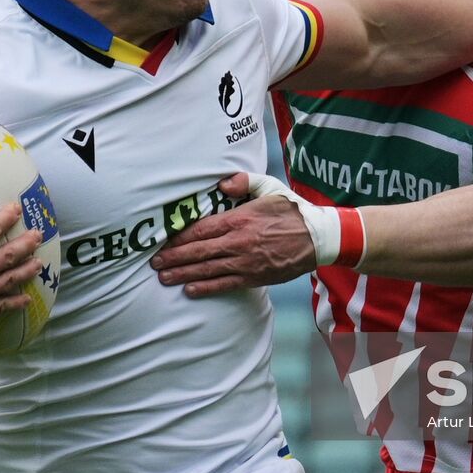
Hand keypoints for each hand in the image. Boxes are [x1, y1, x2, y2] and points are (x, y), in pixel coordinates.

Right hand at [0, 189, 44, 326]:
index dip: (7, 218)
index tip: (17, 209)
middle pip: (9, 255)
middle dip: (27, 243)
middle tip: (38, 234)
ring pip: (11, 280)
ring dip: (28, 270)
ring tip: (39, 262)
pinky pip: (2, 306)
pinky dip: (17, 302)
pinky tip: (27, 298)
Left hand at [151, 173, 316, 296]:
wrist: (318, 237)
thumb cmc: (292, 210)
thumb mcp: (269, 187)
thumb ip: (243, 182)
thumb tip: (222, 183)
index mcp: (239, 219)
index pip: (202, 229)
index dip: (180, 237)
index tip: (164, 241)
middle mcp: (238, 242)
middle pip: (199, 251)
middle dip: (174, 257)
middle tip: (154, 263)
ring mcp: (245, 262)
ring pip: (207, 270)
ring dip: (183, 274)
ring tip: (164, 277)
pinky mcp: (254, 277)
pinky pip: (225, 284)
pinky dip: (206, 288)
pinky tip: (190, 289)